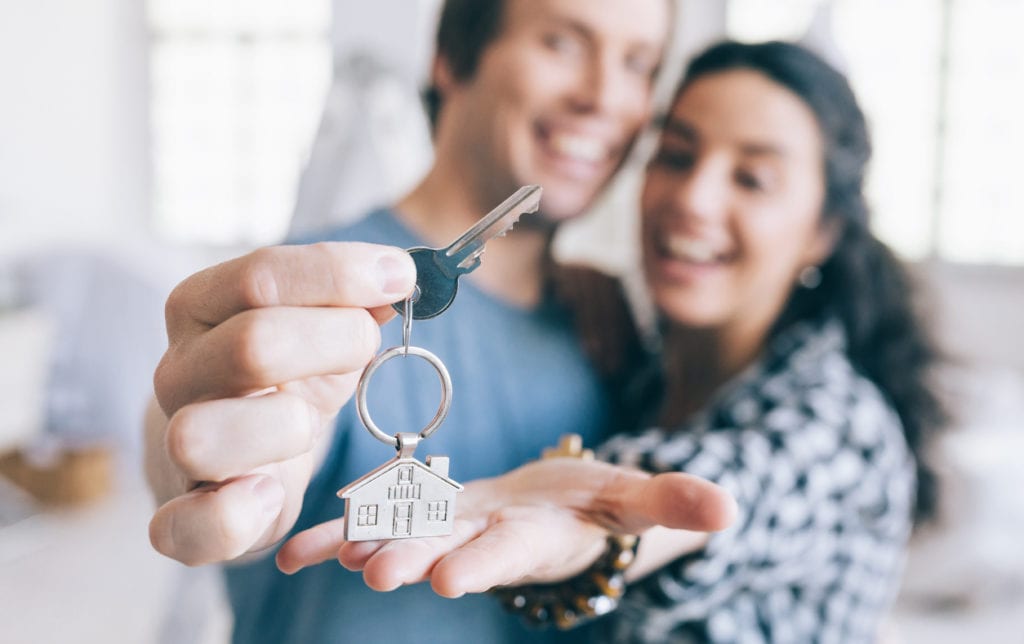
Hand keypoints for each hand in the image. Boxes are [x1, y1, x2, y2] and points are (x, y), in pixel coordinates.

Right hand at [145, 242, 415, 565]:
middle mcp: (178, 371)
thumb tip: (396, 275)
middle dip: (334, 341)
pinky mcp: (178, 518)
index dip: (339, 273)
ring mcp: (172, 445)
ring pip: (202, 435)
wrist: (236, 453)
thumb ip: (350, 298)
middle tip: (367, 344)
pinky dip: (233, 517)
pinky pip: (182, 528)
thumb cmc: (284, 378)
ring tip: (308, 424)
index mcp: (201, 308)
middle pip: (250, 345)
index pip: (259, 276)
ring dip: (283, 428)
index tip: (401, 278)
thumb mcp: (317, 326)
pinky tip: (271, 493)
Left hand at [276, 458, 735, 596]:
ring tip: (333, 553)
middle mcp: (485, 540)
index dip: (486, 562)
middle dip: (415, 560)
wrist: (551, 512)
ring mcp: (449, 531)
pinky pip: (376, 525)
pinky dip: (337, 535)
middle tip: (379, 573)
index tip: (452, 578)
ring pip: (406, 537)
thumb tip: (730, 510)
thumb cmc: (597, 506)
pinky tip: (295, 548)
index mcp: (535, 536)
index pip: (514, 551)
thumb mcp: (637, 500)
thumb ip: (675, 503)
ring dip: (369, 544)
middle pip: (450, 550)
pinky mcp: (424, 516)